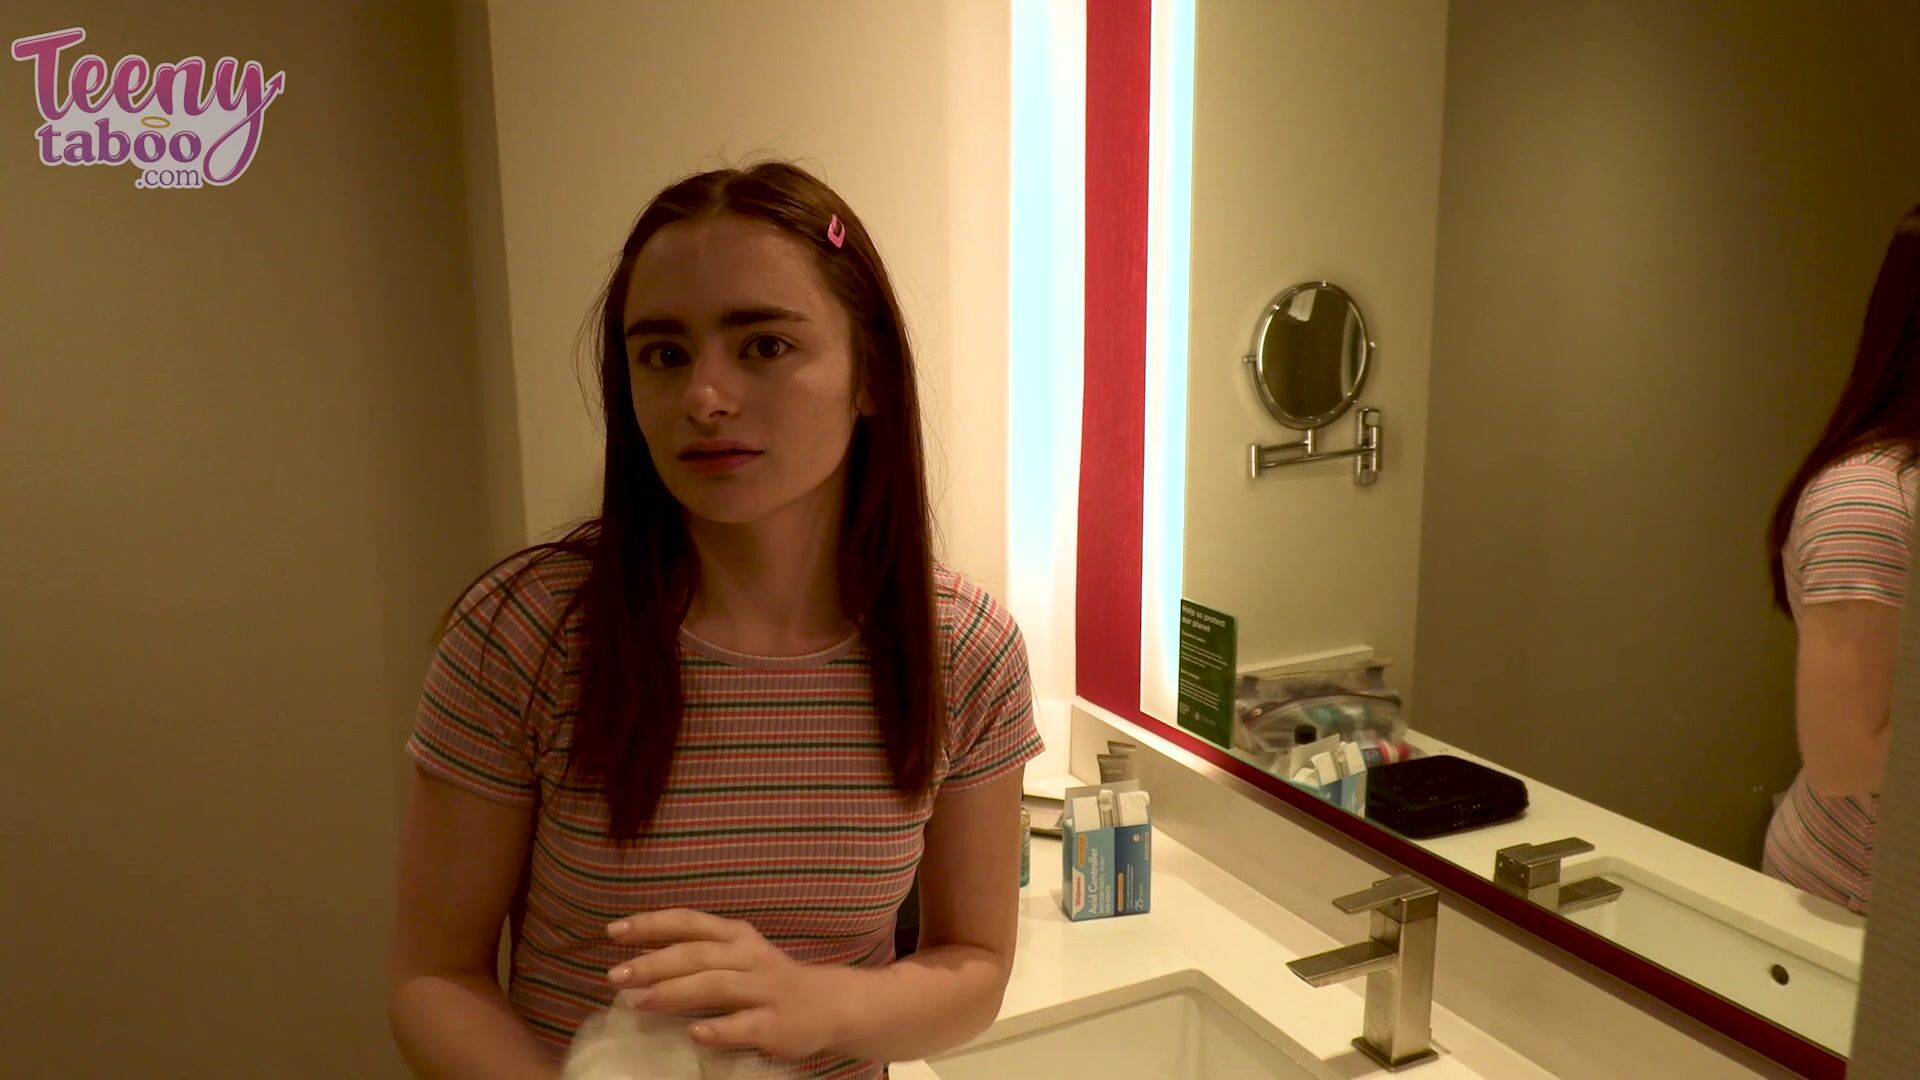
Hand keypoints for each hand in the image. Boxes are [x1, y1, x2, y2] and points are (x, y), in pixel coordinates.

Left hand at [604, 909, 848, 1060]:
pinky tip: (694, 1033)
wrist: (830, 1005)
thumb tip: (637, 964)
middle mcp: (750, 957)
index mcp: (737, 936)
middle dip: (654, 963)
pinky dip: (719, 1028)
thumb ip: (697, 956)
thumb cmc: (768, 981)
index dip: (651, 924)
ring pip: (717, 985)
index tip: (613, 932)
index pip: (690, 922)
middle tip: (616, 976)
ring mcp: (765, 990)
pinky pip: (744, 1025)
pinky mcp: (776, 1024)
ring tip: (639, 1002)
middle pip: (697, 954)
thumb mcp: (737, 956)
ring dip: (675, 992)